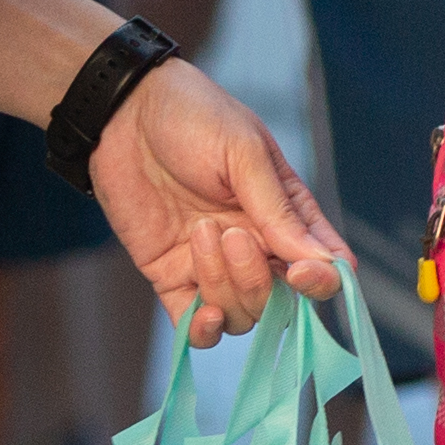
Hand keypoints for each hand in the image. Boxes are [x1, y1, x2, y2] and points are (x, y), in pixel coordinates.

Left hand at [88, 57, 344, 340]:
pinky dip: (202, 332)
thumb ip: (278, 211)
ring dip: (223, 286)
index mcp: (286, 212)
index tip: (300, 274)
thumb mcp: (244, 152)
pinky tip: (200, 315)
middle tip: (231, 234)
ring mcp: (213, 265)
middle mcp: (256, 245)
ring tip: (198, 233)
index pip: (322, 264)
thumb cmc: (193, 116)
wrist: (122, 113)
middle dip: (257, 279)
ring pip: (239, 314)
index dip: (320, 281)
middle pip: (278, 299)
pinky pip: (193, 325)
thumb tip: (321, 262)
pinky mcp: (171, 276)